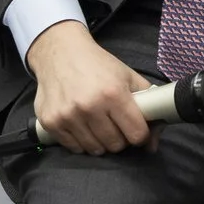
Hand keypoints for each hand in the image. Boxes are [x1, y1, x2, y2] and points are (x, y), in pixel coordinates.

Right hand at [27, 22, 154, 155]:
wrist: (60, 53)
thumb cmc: (98, 65)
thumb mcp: (129, 77)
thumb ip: (148, 106)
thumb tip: (153, 144)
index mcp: (113, 94)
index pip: (136, 134)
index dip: (141, 135)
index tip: (137, 130)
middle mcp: (90, 106)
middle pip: (116, 144)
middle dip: (121, 139)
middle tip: (116, 126)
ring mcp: (68, 116)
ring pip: (95, 150)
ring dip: (101, 143)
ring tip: (99, 126)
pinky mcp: (50, 122)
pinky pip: (73, 147)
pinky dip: (81, 142)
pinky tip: (83, 127)